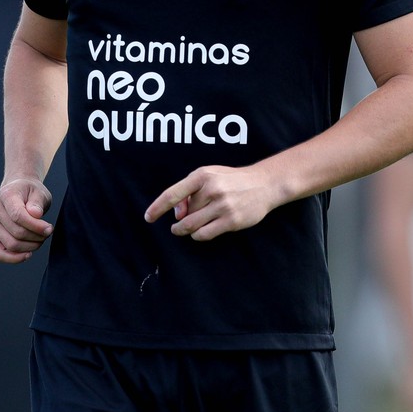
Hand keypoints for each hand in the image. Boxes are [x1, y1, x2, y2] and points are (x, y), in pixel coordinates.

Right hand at [0, 178, 52, 262]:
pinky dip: (14, 258)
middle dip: (36, 236)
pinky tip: (28, 254)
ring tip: (41, 239)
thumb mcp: (39, 191)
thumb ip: (37, 202)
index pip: (18, 215)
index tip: (49, 228)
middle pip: (16, 232)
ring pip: (10, 245)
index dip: (35, 226)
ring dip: (30, 247)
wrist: (19, 190)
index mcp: (6, 195)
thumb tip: (35, 215)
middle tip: (48, 232)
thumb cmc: (31, 192)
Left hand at [144, 164, 274, 240]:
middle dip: (180, 220)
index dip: (157, 207)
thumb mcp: (209, 176)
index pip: (173, 194)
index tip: (148, 217)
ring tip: (185, 228)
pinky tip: (200, 232)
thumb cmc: (231, 180)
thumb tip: (176, 214)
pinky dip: (198, 236)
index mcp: (203, 175)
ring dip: (184, 230)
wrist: (263, 184)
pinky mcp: (231, 221)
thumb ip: (189, 192)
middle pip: (184, 213)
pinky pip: (205, 234)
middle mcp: (212, 189)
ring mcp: (222, 206)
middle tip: (180, 222)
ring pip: (191, 226)